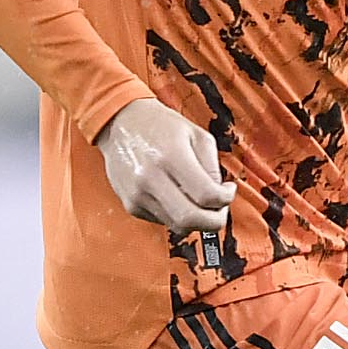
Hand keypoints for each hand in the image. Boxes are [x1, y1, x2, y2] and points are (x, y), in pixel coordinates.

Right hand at [96, 97, 232, 232]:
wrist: (119, 123)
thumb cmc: (159, 125)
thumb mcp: (196, 134)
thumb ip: (211, 165)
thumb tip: (219, 195)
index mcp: (171, 156)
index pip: (206, 195)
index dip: (226, 199)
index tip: (228, 191)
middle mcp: (151, 179)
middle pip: (191, 220)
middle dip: (214, 222)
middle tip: (221, 210)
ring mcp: (138, 195)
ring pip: (177, 226)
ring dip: (196, 220)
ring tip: (200, 201)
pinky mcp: (131, 205)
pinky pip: (163, 221)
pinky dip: (177, 215)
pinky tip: (178, 197)